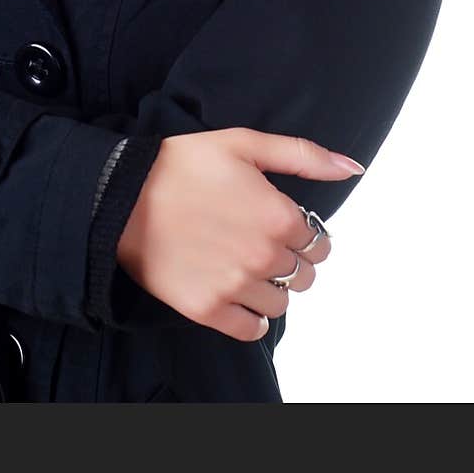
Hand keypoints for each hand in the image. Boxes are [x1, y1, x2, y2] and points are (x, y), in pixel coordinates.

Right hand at [117, 127, 357, 340]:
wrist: (122, 195)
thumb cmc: (181, 164)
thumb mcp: (243, 144)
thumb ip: (302, 156)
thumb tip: (351, 168)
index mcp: (278, 216)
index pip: (319, 244)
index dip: (303, 234)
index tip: (280, 225)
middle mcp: (263, 256)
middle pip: (303, 276)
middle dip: (288, 260)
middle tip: (258, 242)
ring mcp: (235, 286)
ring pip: (280, 302)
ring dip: (269, 287)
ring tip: (241, 264)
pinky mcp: (208, 309)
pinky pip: (251, 329)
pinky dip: (250, 317)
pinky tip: (234, 292)